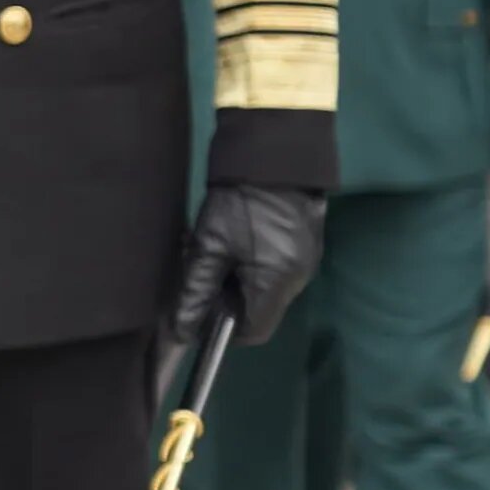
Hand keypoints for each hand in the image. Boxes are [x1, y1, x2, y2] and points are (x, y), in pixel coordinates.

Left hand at [165, 182, 328, 349]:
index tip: (201, 307)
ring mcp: (306, 262)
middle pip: (259, 310)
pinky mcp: (306, 245)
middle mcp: (298, 281)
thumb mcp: (208, 247)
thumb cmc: (238, 204)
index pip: (253, 333)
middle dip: (226, 297)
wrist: (275, 156)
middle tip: (201, 269)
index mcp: (276, 285)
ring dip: (237, 278)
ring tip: (214, 249)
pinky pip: (276, 270)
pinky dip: (253, 264)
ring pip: (265, 289)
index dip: (224, 329)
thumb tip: (183, 331)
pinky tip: (234, 239)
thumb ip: (195, 293)